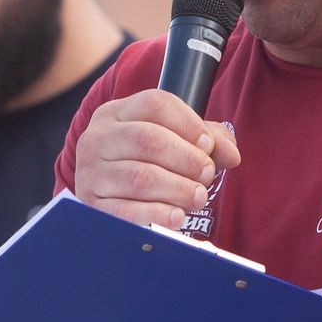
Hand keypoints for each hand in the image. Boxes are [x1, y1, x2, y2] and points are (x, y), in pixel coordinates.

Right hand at [71, 90, 240, 229]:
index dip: (189, 124)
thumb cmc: (144, 162)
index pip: (155, 104)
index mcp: (116, 113)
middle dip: (186, 159)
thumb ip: (207, 140)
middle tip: (207, 175)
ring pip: (139, 177)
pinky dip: (157, 214)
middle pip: (147, 140)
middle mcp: (97, 138)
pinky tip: (176, 216)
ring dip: (177, 188)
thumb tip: (231, 155)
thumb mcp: (171, 140)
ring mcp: (91, 172)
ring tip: (198, 197)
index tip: (208, 145)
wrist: (107, 194)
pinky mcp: (92, 206)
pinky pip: (126, 211)